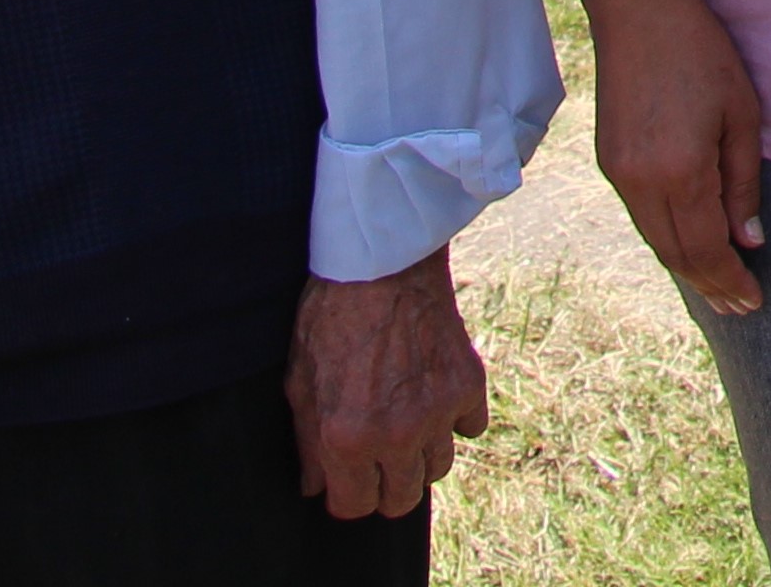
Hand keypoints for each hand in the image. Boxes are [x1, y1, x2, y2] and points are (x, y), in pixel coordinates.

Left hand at [286, 251, 486, 519]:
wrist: (382, 262)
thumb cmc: (330, 316)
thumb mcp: (300, 382)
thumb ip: (307, 443)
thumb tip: (315, 485)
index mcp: (347, 438)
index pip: (354, 506)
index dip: (346, 495)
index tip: (346, 478)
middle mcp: (397, 434)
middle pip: (401, 499)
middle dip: (384, 485)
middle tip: (376, 457)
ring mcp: (438, 411)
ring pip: (438, 469)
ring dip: (420, 457)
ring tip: (405, 426)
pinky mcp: (468, 384)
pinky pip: (470, 428)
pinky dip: (455, 420)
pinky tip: (433, 398)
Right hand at [590, 0, 770, 314]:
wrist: (638, 13)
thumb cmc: (702, 55)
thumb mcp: (741, 115)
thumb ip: (743, 184)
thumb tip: (749, 242)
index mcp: (680, 172)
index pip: (706, 249)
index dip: (730, 281)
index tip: (754, 302)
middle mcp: (641, 183)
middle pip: (676, 255)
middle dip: (710, 285)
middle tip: (739, 308)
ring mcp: (618, 174)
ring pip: (655, 240)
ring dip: (687, 268)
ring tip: (718, 288)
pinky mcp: (608, 162)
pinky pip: (642, 217)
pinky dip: (667, 239)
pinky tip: (688, 246)